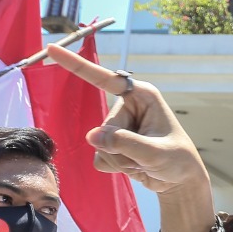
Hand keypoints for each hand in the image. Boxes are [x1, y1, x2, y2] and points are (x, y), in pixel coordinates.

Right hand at [44, 44, 207, 194]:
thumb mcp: (155, 152)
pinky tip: (135, 166)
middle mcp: (128, 107)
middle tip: (147, 155)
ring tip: (143, 161)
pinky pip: (99, 157)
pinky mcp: (111, 144)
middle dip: (122, 148)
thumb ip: (124, 143)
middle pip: (104, 128)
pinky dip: (115, 167)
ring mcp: (118, 126)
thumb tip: (91, 137)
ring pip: (99, 145)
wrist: (179, 181)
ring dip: (120, 160)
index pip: (105, 79)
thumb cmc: (177, 160)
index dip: (77, 65)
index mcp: (142, 96)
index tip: (52, 49)